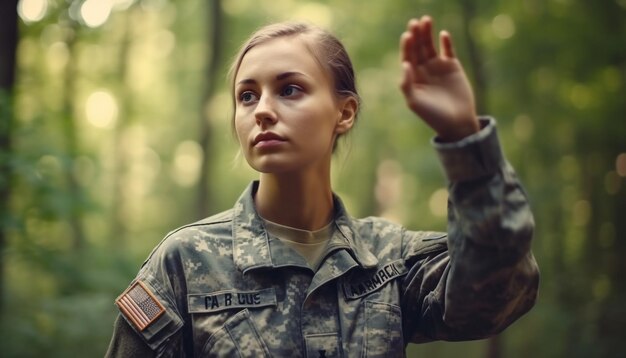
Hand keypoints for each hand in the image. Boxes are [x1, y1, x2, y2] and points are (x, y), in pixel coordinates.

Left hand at [400, 16, 479, 140]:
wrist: (456, 122)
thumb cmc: (432, 115)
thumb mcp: (415, 102)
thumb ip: (407, 84)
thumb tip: (405, 64)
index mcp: (411, 77)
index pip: (407, 57)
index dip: (407, 46)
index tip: (407, 36)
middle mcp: (422, 69)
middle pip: (417, 48)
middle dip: (416, 35)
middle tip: (414, 22)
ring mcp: (437, 66)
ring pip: (430, 45)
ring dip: (427, 33)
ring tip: (426, 20)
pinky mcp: (452, 66)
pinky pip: (448, 50)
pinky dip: (446, 42)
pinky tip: (443, 34)